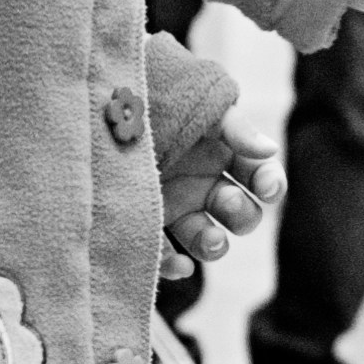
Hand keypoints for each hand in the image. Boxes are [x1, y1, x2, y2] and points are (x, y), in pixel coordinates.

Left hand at [161, 96, 277, 278]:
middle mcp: (202, 184)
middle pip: (240, 213)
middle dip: (241, 214)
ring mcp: (174, 207)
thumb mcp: (196, 104)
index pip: (258, 175)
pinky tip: (181, 266)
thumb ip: (235, 127)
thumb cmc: (149, 97)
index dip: (269, 183)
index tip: (266, 188)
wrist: (92, 104)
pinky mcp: (145, 224)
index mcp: (221, 154)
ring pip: (208, 239)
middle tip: (226, 202)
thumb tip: (271, 150)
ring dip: (215, 244)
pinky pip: (165, 254)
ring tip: (210, 240)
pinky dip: (174, 265)